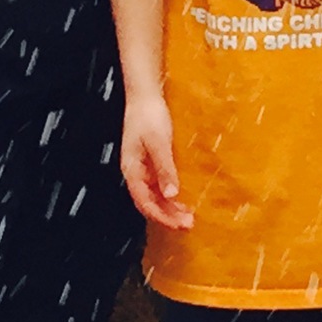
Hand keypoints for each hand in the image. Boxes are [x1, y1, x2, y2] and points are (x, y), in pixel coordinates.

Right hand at [120, 95, 193, 229]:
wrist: (145, 96)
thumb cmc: (148, 116)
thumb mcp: (158, 142)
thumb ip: (164, 169)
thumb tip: (171, 195)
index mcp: (132, 171)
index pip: (145, 203)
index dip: (161, 216)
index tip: (178, 225)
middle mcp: (136, 174)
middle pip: (150, 203)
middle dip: (168, 216)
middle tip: (188, 224)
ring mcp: (144, 169)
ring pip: (155, 196)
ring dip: (170, 208)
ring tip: (188, 217)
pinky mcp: (152, 163)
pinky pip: (160, 186)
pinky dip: (171, 196)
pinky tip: (182, 200)